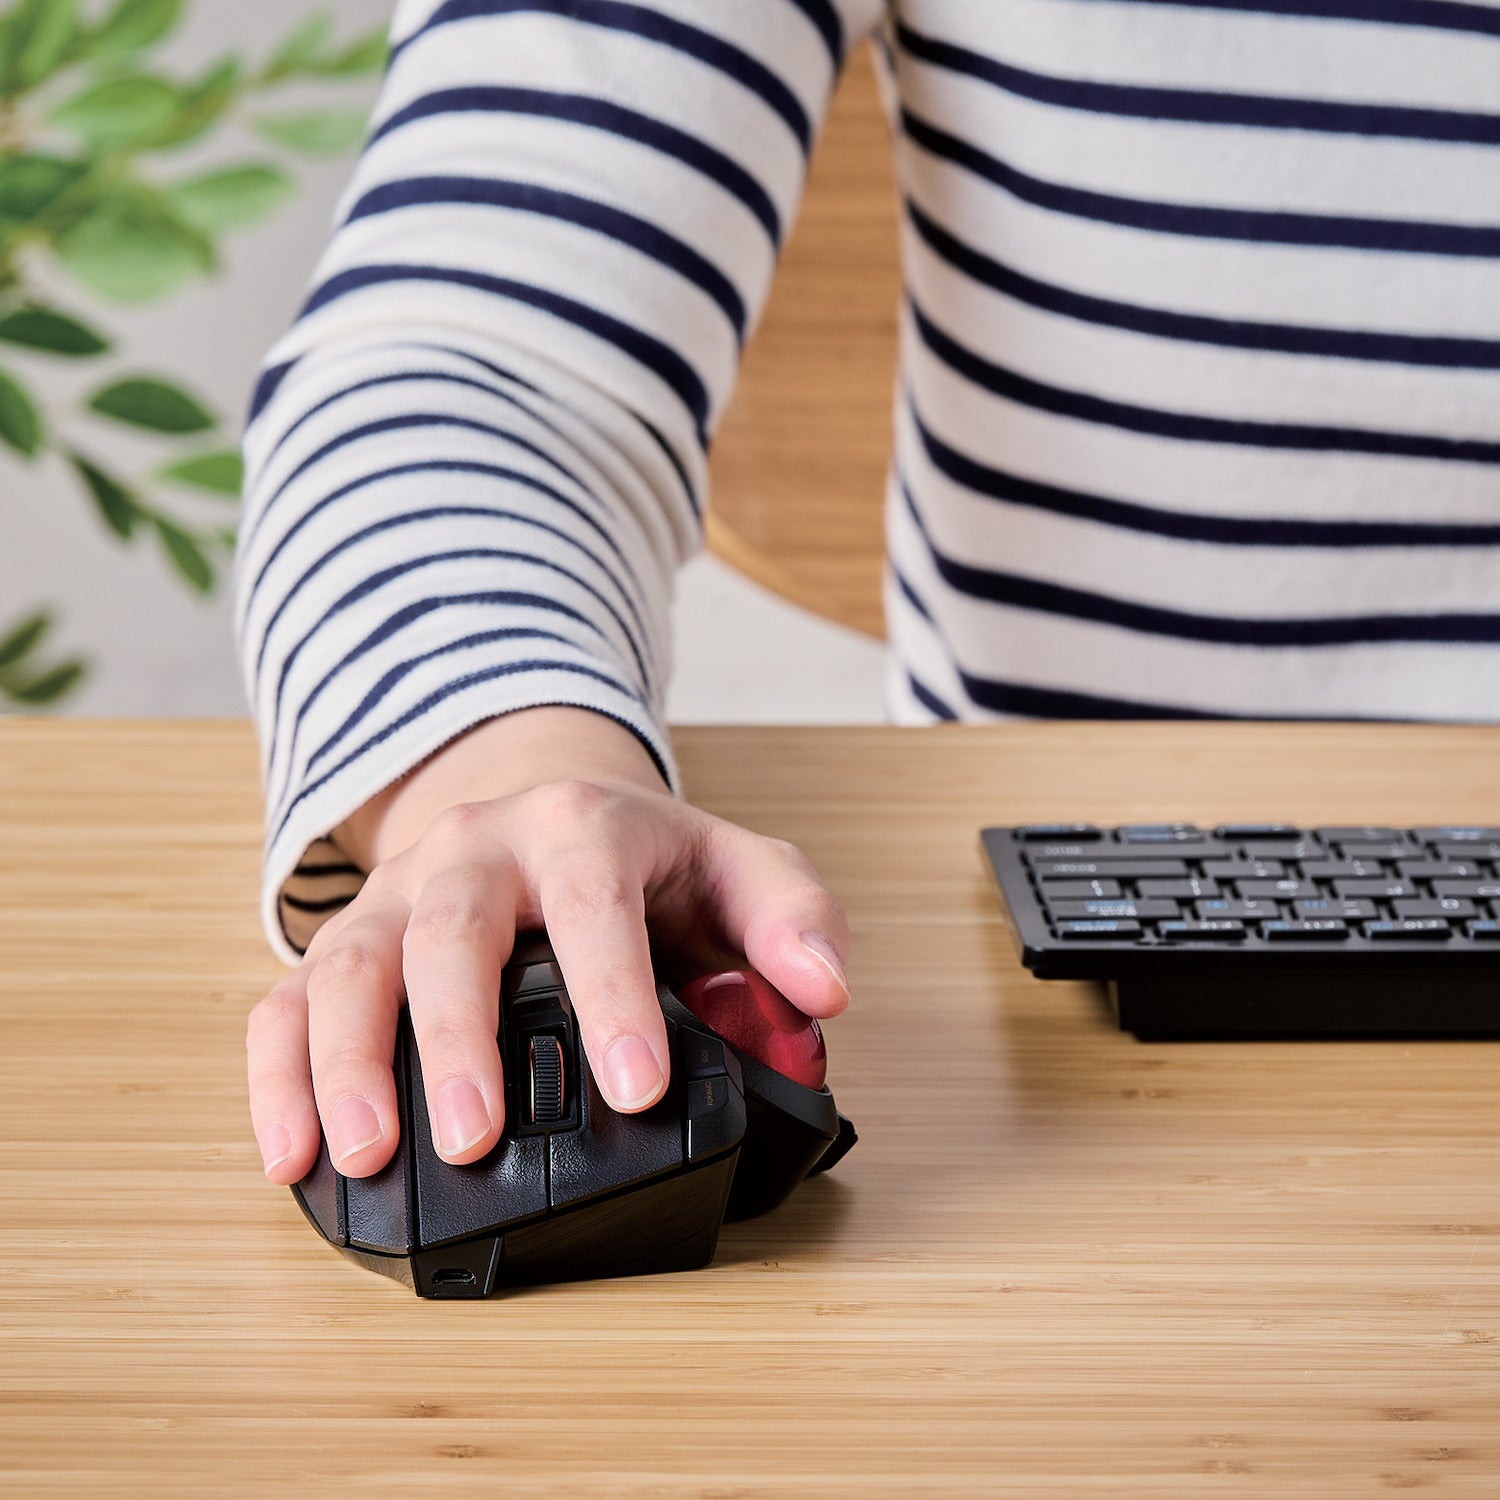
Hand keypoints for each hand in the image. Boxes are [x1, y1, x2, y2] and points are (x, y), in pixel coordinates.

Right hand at [245, 711, 850, 1183]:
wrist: (544, 806)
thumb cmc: (645, 859)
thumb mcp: (738, 868)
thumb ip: (792, 919)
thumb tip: (825, 992)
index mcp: (581, 829)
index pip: (594, 905)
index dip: (612, 997)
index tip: (635, 1090)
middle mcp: (476, 849)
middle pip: (453, 930)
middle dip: (457, 1036)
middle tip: (475, 1139)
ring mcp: (401, 891)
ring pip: (351, 961)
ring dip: (348, 1060)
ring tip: (364, 1157)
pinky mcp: (349, 936)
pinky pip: (288, 996)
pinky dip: (278, 1072)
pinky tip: (292, 1150)